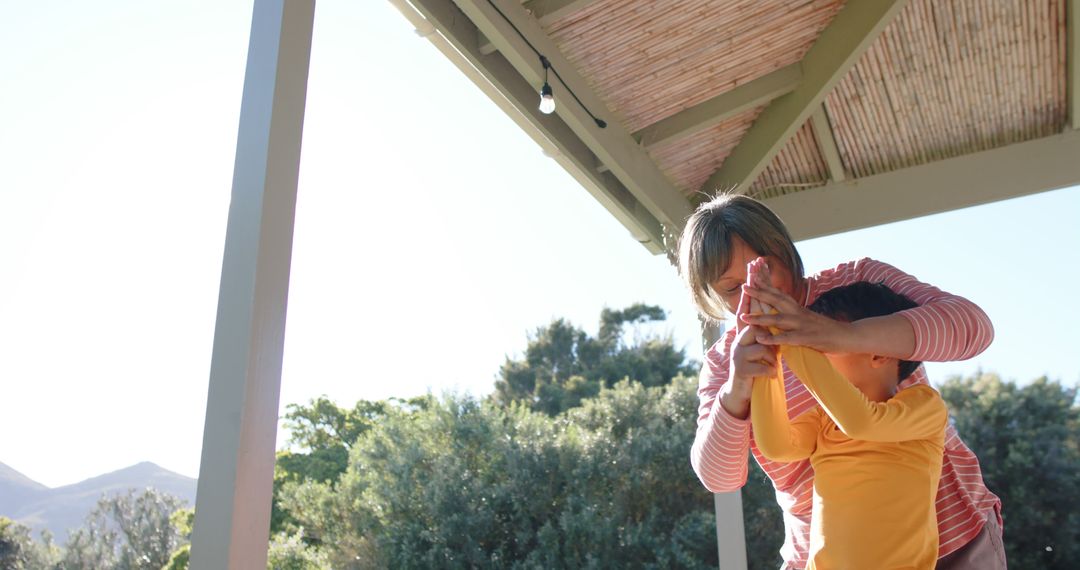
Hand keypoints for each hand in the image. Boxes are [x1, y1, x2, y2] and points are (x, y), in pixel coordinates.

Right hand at [718, 273, 777, 418]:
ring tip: (773, 363)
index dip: (751, 294)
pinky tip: (771, 375)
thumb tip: (770, 311)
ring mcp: (739, 356)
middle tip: (769, 310)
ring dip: (770, 357)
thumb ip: (763, 330)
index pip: (749, 311)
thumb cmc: (754, 364)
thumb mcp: (759, 345)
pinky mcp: (742, 371)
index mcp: (745, 333)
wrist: (740, 389)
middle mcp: (739, 341)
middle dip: (761, 322)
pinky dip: (770, 371)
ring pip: (761, 348)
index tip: (753, 276)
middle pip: (752, 326)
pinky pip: (762, 367)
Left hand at [739, 282, 856, 353]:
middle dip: (759, 292)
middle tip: (744, 285)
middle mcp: (798, 313)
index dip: (766, 283)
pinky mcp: (807, 338)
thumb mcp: (807, 319)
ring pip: (778, 319)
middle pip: (777, 300)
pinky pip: (788, 338)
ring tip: (744, 317)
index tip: (753, 273)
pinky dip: (774, 339)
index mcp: (797, 308)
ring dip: (760, 318)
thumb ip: (794, 315)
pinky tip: (762, 339)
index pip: (779, 292)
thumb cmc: (826, 329)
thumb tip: (781, 310)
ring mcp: (803, 325)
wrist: (849, 336)